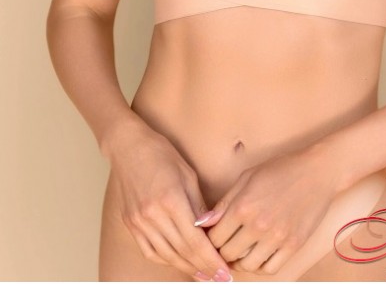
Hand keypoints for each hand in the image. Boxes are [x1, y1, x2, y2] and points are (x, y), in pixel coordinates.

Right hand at [107, 122, 232, 281]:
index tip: (225, 272)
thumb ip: (199, 206)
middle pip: (182, 252)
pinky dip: (166, 259)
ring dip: (186, 268)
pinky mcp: (130, 223)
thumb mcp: (188, 175)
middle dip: (203, 268)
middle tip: (220, 278)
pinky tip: (180, 262)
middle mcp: (152, 215)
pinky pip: (150, 250)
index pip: (194, 241)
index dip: (211, 260)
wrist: (128, 147)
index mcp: (170, 200)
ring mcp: (138, 221)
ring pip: (166, 255)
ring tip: (203, 274)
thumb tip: (211, 231)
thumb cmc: (162, 154)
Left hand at [199, 144, 338, 275]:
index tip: (213, 237)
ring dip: (240, 261)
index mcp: (243, 206)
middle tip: (225, 245)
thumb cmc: (281, 170)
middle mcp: (258, 225)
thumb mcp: (248, 177)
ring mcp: (276, 238)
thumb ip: (224, 202)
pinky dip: (260, 266)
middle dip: (222, 251)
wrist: (317, 172)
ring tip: (240, 251)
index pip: (214, 238)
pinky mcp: (293, 246)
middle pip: (228, 254)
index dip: (210, 239)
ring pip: (247, 266)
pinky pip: (269, 269)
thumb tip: (203, 223)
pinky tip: (258, 255)